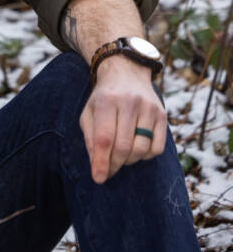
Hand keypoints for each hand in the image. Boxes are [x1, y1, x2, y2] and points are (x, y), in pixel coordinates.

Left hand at [79, 55, 166, 183]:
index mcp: (107, 101)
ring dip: (129, 161)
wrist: (126, 73)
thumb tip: (97, 166)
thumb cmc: (104, 98)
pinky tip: (136, 149)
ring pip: (141, 149)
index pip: (104, 138)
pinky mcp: (162, 115)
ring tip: (120, 157)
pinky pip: (157, 148)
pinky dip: (145, 156)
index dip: (101, 161)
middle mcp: (130, 103)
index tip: (99, 179)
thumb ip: (90, 138)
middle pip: (123, 147)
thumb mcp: (89, 112)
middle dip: (114, 164)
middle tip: (108, 170)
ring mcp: (149, 108)